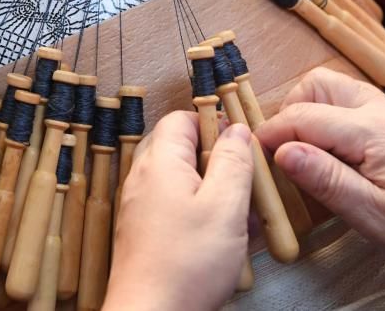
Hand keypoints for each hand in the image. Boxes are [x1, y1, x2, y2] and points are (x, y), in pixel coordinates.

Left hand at [105, 112, 253, 310]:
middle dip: (217, 163)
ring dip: (214, 194)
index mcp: (160, 162)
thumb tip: (236, 129)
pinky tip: (222, 242)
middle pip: (182, 149)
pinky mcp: (144, 232)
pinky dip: (200, 217)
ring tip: (239, 221)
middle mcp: (143, 178)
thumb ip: (233, 162)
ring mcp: (140, 206)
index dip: (213, 124)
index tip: (239, 146)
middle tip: (243, 185)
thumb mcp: (225, 206)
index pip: (181, 119)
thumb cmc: (186, 265)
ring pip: (183, 182)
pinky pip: (175, 209)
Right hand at [256, 68, 384, 296]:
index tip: (250, 152)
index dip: (270, 132)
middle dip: (291, 109)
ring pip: (340, 90)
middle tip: (284, 149)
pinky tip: (340, 155)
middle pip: (319, 84)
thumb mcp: (374, 216)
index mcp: (373, 132)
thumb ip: (325, 179)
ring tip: (308, 151)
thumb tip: (282, 151)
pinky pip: (360, 106)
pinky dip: (336, 119)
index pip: (303, 116)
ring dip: (314, 111)